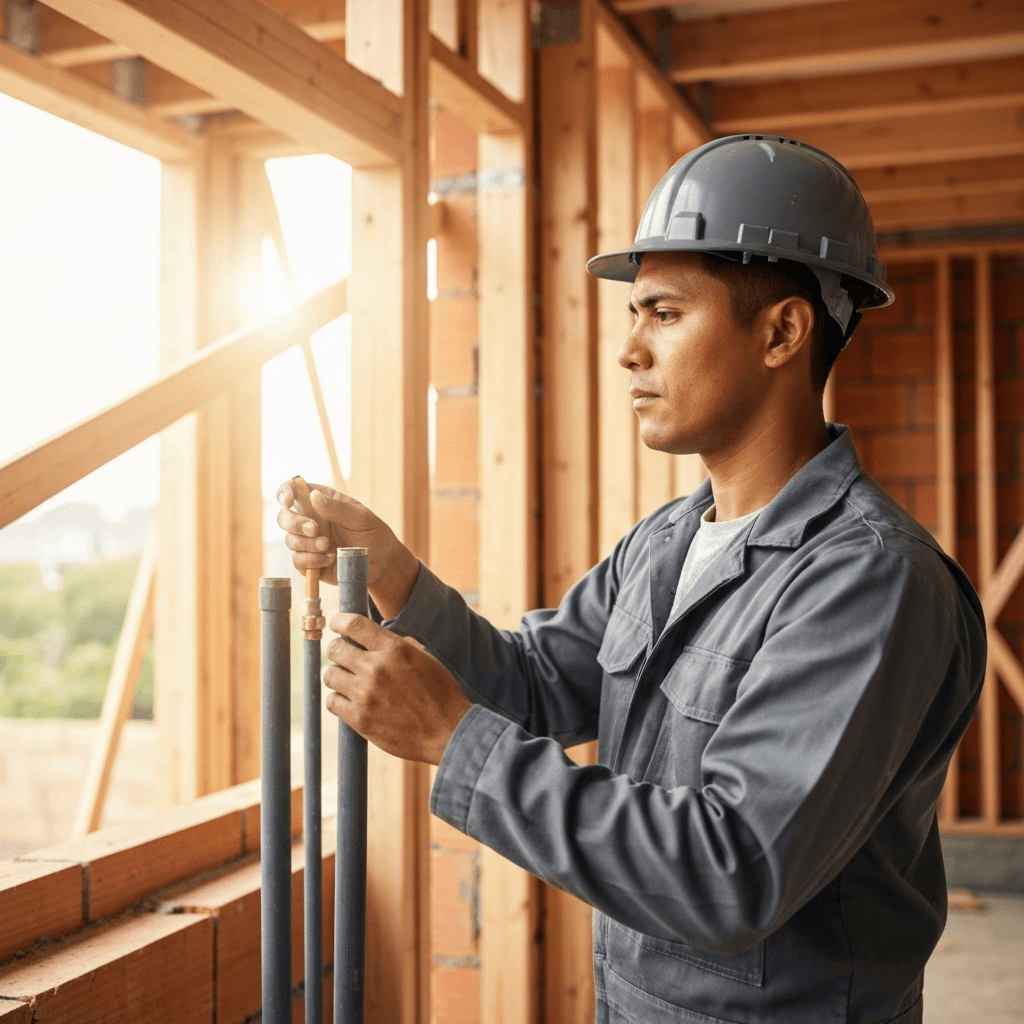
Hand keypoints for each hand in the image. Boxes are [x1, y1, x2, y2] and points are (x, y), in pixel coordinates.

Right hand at [275, 480, 418, 616]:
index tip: (288, 501)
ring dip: (307, 544)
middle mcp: (309, 520)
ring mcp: (308, 542)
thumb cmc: (372, 532)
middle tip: (315, 529)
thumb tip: (313, 495)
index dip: (284, 493)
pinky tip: (330, 559)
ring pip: (290, 541)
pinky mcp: (310, 563)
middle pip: (284, 517)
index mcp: (320, 502)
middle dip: (295, 523)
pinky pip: (298, 561)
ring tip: (327, 545)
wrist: (381, 561)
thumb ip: (338, 507)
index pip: (293, 491)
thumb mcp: (360, 517)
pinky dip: (312, 560)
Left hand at [324, 614, 471, 764]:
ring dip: (337, 675)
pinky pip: (332, 701)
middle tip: (344, 657)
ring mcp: (366, 694)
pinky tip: (351, 700)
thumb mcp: (425, 659)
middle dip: (337, 650)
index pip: (353, 624)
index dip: (339, 621)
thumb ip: (397, 646)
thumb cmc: (440, 693)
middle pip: (335, 649)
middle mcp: (377, 667)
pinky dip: (339, 699)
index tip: (336, 625)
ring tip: (349, 680)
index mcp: (395, 649)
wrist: (448, 731)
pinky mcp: (360, 718)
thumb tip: (372, 639)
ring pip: (330, 675)